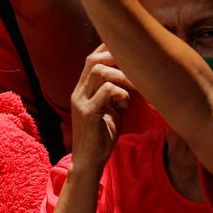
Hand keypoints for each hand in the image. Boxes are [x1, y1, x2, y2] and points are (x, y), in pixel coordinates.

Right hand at [69, 47, 131, 175]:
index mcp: (82, 90)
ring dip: (121, 76)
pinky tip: (125, 106)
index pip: (91, 59)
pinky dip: (121, 94)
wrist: (88, 162)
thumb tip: (132, 78)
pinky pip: (107, 91)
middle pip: (93, 60)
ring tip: (131, 90)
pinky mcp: (88, 113)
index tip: (128, 51)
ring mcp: (81, 101)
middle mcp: (78, 92)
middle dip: (115, 58)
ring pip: (99, 71)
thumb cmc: (101, 137)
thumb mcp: (109, 110)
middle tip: (133, 68)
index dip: (107, 50)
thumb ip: (115, 93)